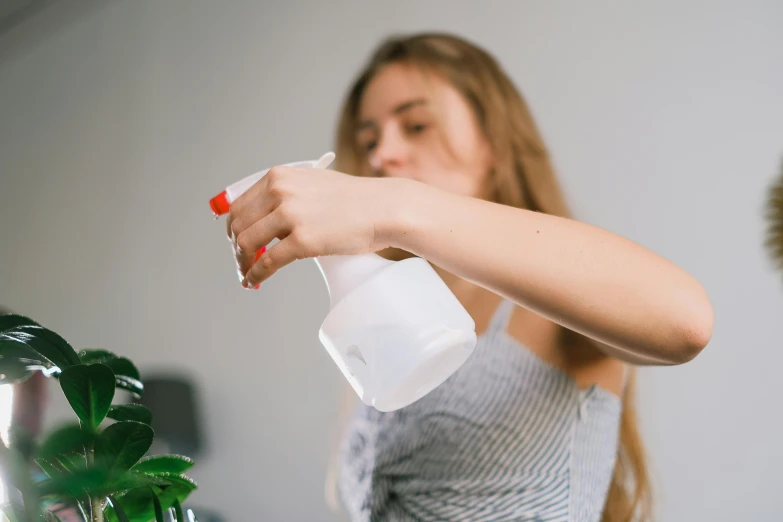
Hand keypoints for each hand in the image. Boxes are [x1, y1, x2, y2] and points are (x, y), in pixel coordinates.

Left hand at [226, 165, 392, 287]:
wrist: (384, 208)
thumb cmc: (355, 200)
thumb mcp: (313, 184)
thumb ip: (288, 196)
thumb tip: (267, 223)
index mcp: (280, 176)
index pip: (240, 203)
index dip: (235, 226)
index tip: (237, 239)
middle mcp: (280, 192)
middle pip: (239, 224)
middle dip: (237, 246)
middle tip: (242, 260)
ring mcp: (291, 215)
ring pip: (247, 243)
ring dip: (243, 262)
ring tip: (247, 272)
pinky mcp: (302, 240)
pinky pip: (267, 262)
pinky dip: (256, 274)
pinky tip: (254, 280)